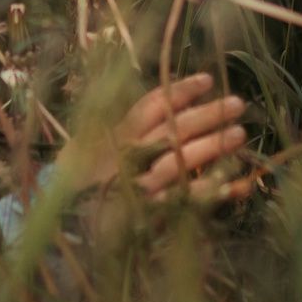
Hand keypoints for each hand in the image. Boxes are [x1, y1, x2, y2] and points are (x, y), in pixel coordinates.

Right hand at [84, 72, 252, 199]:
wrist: (62, 221)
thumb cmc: (78, 177)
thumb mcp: (88, 142)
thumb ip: (119, 121)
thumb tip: (161, 97)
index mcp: (115, 135)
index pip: (152, 106)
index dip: (181, 92)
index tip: (208, 80)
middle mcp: (129, 157)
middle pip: (173, 130)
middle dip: (206, 116)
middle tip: (238, 104)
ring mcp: (139, 186)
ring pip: (180, 162)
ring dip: (212, 147)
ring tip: (240, 135)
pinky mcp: (147, 215)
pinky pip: (183, 201)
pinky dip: (208, 192)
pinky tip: (233, 184)